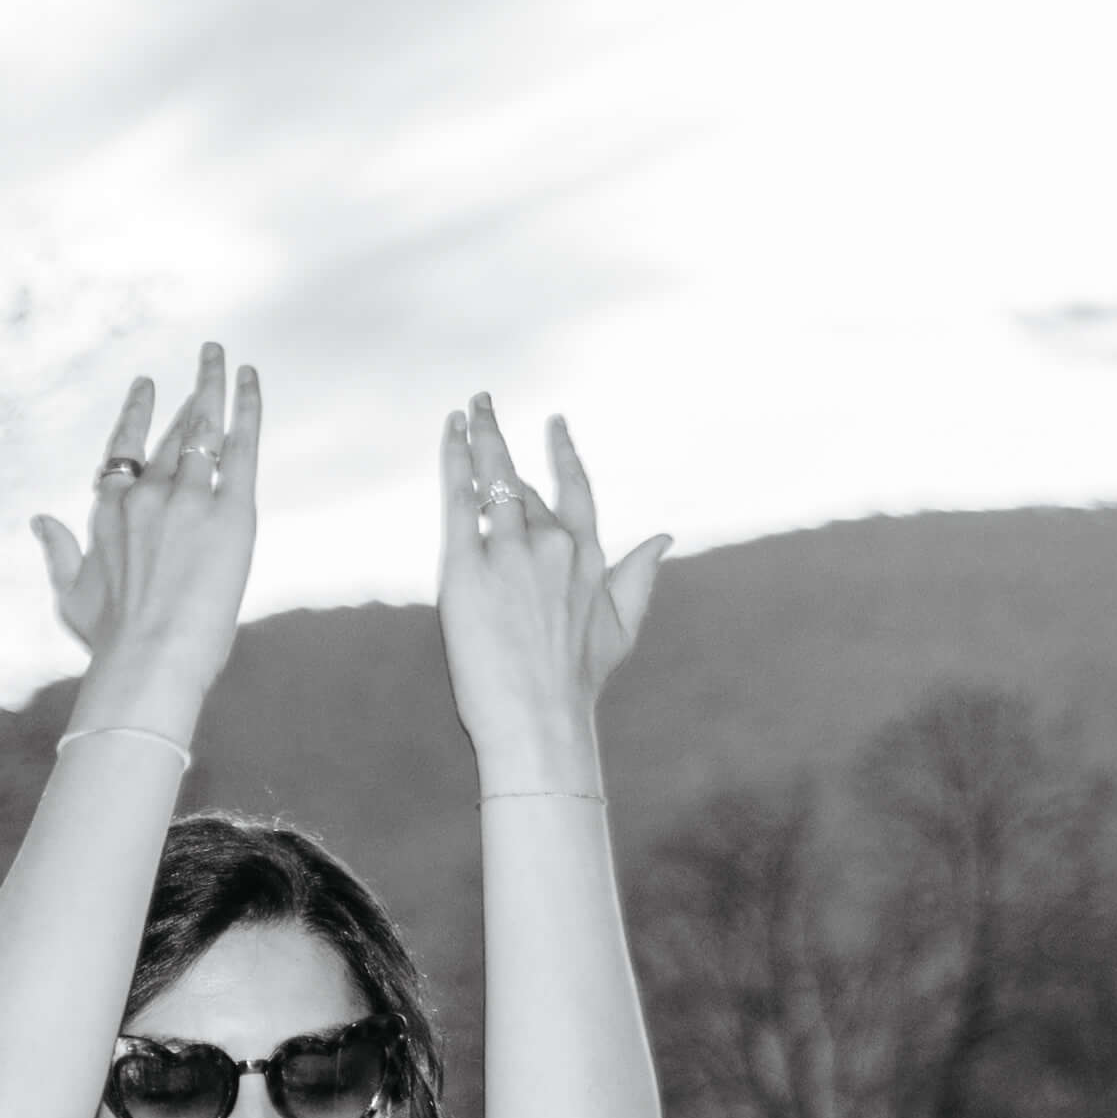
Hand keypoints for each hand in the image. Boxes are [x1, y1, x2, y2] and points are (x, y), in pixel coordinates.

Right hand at [32, 346, 264, 719]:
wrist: (149, 658)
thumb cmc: (109, 639)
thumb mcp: (70, 594)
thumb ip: (58, 550)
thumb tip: (38, 519)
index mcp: (109, 513)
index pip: (123, 450)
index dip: (136, 414)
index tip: (147, 386)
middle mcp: (145, 495)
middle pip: (170, 432)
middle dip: (190, 392)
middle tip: (207, 357)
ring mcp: (187, 498)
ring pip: (203, 429)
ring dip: (215, 386)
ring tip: (223, 357)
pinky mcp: (229, 510)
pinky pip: (241, 446)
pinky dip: (247, 408)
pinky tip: (251, 378)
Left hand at [430, 391, 660, 765]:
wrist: (542, 715)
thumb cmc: (576, 681)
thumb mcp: (622, 626)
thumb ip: (639, 576)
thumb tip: (666, 537)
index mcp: (589, 556)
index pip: (576, 490)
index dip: (563, 455)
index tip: (554, 425)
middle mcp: (555, 545)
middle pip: (523, 483)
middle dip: (501, 441)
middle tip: (483, 402)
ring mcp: (514, 552)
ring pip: (493, 481)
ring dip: (477, 440)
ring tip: (465, 410)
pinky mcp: (470, 567)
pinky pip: (461, 502)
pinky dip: (455, 464)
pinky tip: (450, 435)